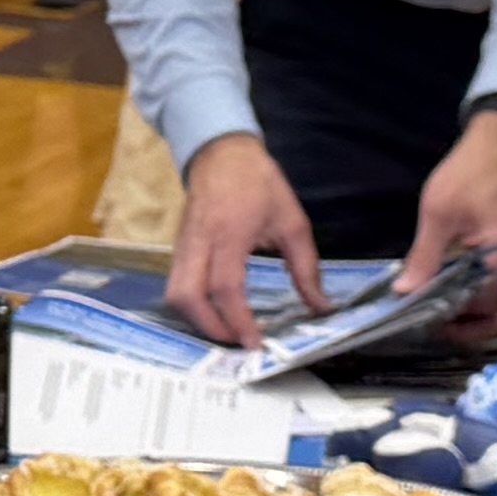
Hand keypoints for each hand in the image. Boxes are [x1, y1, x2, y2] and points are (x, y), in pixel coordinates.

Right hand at [167, 132, 329, 344]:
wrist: (222, 152)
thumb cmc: (260, 184)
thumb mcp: (293, 222)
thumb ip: (306, 268)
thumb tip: (321, 307)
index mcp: (230, 233)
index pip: (226, 287)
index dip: (238, 320)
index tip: (256, 343)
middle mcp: (199, 242)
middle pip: (187, 296)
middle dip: (210, 327)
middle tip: (238, 341)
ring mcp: (183, 244)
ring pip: (175, 293)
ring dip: (197, 319)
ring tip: (227, 330)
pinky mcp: (178, 247)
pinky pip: (177, 283)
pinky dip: (193, 305)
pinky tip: (216, 312)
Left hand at [404, 111, 496, 335]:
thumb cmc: (468, 175)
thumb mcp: (438, 213)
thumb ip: (424, 257)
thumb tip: (404, 292)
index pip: (481, 306)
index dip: (452, 318)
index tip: (420, 318)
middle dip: (468, 330)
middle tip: (432, 325)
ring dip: (478, 321)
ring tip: (443, 316)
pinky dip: (486, 305)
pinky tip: (458, 297)